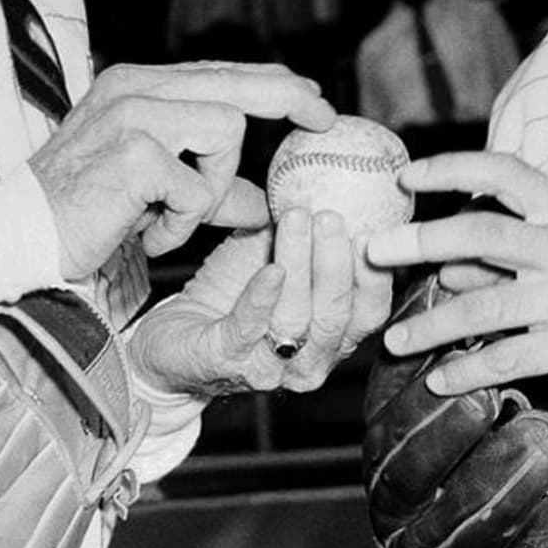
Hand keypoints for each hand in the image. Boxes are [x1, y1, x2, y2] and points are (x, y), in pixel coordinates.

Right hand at [28, 62, 333, 277]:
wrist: (20, 238)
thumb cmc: (83, 213)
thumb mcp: (155, 194)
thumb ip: (208, 190)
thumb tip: (262, 204)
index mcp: (137, 86)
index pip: (219, 73)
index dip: (271, 85)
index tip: (314, 100)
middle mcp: (135, 88)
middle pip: (235, 82)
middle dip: (287, 97)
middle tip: (324, 116)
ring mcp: (133, 114)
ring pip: (226, 132)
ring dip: (210, 189)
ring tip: (169, 219)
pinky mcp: (135, 153)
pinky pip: (199, 187)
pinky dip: (183, 221)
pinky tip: (147, 234)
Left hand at [126, 208, 395, 396]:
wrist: (171, 341)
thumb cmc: (231, 299)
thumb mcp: (272, 260)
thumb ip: (301, 234)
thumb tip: (320, 178)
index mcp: (332, 339)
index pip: (369, 313)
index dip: (375, 276)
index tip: (372, 232)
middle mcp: (310, 363)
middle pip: (335, 314)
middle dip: (335, 263)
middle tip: (329, 217)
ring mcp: (269, 369)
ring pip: (295, 318)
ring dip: (299, 265)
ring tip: (294, 220)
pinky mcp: (226, 362)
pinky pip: (247, 329)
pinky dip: (261, 297)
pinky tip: (270, 269)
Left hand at [364, 152, 547, 409]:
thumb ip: (519, 248)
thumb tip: (448, 262)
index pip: (505, 173)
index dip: (452, 168)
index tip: (407, 175)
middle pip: (482, 233)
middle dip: (421, 240)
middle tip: (377, 250)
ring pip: (483, 305)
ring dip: (431, 323)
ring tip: (395, 341)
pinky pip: (506, 358)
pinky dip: (467, 371)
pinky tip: (440, 380)